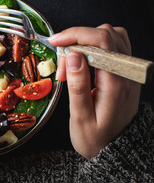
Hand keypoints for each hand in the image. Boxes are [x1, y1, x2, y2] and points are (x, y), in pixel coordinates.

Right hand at [49, 24, 140, 158]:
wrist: (115, 149)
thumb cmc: (96, 138)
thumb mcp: (81, 117)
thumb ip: (78, 85)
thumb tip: (74, 55)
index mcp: (115, 83)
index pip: (101, 41)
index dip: (75, 34)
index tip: (55, 42)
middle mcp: (127, 72)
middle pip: (105, 33)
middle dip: (77, 41)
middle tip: (62, 67)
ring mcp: (128, 70)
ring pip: (111, 35)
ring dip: (86, 41)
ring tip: (71, 63)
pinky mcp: (124, 71)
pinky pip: (113, 45)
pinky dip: (95, 45)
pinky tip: (83, 60)